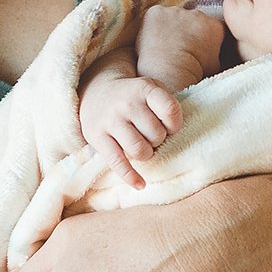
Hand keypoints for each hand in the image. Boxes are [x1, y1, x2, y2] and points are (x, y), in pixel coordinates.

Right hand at [79, 74, 181, 188]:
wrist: (96, 91)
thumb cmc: (133, 96)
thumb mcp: (151, 88)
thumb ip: (166, 105)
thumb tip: (175, 136)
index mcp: (144, 88)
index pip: (170, 109)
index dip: (175, 124)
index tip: (170, 127)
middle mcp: (127, 103)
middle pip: (156, 134)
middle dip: (158, 140)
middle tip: (152, 136)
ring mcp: (111, 120)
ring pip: (139, 150)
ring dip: (147, 154)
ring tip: (143, 148)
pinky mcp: (97, 137)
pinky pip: (117, 162)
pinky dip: (130, 176)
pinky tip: (140, 184)